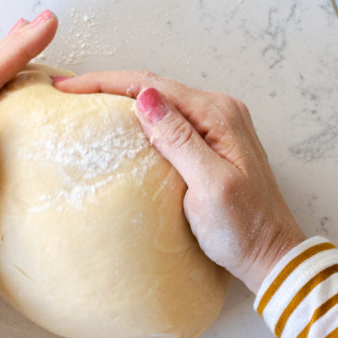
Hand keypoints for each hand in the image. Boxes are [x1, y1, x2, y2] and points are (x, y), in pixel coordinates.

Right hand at [55, 71, 304, 293]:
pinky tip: (120, 124)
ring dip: (122, 99)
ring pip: (160, 101)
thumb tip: (146, 99)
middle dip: (108, 85)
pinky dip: (140, 118)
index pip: (152, 86)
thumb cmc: (243, 228)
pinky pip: (170, 120)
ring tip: (84, 101)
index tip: (68, 86)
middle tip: (67, 91)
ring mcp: (217, 126)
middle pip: (154, 87)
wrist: (271, 254)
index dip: (105, 83)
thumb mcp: (209, 186)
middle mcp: (220, 111)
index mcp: (218, 115)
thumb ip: (180, 140)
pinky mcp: (212, 143)